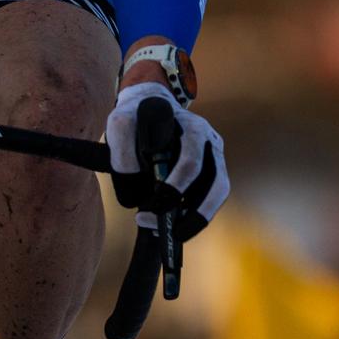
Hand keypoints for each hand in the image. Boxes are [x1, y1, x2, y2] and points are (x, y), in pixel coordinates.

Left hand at [106, 83, 228, 238]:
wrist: (149, 105)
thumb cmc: (135, 117)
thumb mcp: (120, 125)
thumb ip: (122, 155)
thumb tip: (137, 195)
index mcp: (192, 127)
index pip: (190, 161)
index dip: (176, 185)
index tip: (155, 203)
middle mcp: (210, 141)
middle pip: (216, 182)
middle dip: (194, 211)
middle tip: (168, 229)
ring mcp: (214, 155)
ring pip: (218, 192)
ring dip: (198, 217)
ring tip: (172, 234)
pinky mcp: (211, 169)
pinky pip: (211, 197)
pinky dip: (195, 214)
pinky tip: (173, 226)